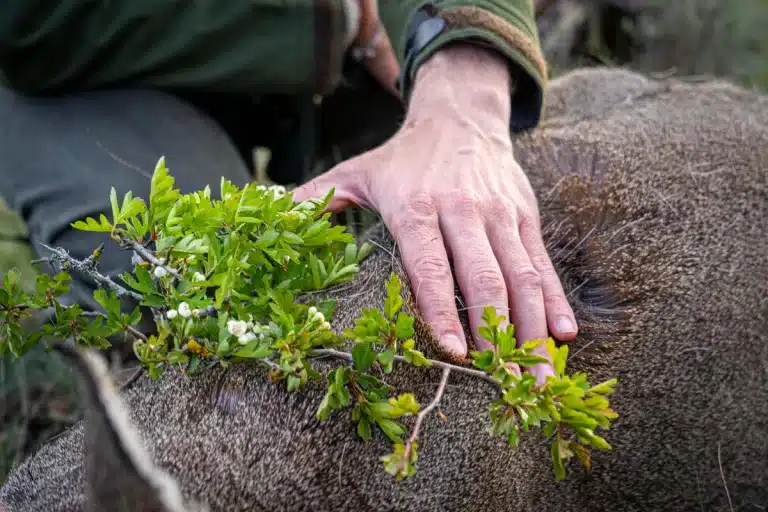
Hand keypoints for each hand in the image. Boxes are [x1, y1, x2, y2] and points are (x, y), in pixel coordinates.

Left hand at [294, 44, 577, 381]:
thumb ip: (315, 197)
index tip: (456, 353)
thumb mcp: (356, 170)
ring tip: (541, 377)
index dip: (443, 309)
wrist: (459, 114)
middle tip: (509, 385)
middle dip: (499, 336)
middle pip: (485, 279)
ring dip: (534, 330)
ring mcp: (499, 214)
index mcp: (417, 207)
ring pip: (522, 278)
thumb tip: (268, 213)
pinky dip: (556, 299)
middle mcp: (463, 211)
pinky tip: (564, 334)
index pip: (431, 266)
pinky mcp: (525, 216)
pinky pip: (542, 262)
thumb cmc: (402, 157)